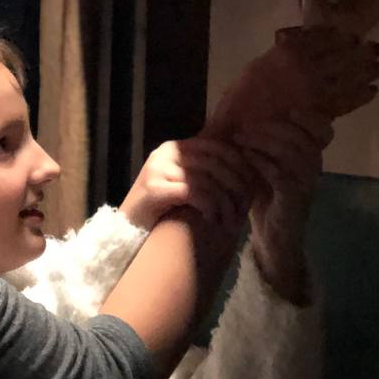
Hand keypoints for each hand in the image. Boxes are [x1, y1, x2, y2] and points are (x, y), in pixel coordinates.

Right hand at [120, 136, 251, 234]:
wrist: (127, 232)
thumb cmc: (161, 212)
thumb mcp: (185, 186)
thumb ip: (205, 174)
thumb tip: (243, 168)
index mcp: (175, 148)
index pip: (217, 145)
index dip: (239, 164)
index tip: (252, 185)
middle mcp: (165, 153)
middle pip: (213, 162)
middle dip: (234, 185)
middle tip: (245, 207)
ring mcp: (158, 169)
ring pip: (205, 178)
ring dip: (223, 201)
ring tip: (230, 220)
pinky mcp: (154, 189)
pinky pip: (193, 192)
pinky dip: (208, 207)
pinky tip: (213, 220)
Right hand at [205, 27, 378, 140]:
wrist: (239, 129)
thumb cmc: (242, 97)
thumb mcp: (259, 64)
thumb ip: (284, 52)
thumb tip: (303, 41)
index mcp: (289, 53)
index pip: (324, 40)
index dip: (342, 37)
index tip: (354, 36)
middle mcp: (307, 69)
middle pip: (342, 56)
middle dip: (362, 52)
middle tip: (378, 49)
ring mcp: (316, 92)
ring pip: (348, 77)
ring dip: (366, 72)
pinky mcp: (320, 113)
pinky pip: (347, 102)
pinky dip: (361, 96)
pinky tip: (372, 91)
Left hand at [237, 110, 332, 304]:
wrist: (273, 238)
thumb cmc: (268, 199)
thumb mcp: (268, 167)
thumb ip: (267, 145)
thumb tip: (248, 117)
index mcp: (312, 158)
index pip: (322, 129)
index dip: (308, 117)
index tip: (286, 111)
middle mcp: (314, 168)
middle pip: (301, 136)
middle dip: (272, 127)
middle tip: (245, 128)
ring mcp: (306, 184)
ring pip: (291, 151)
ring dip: (263, 141)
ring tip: (241, 139)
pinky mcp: (293, 198)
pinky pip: (280, 173)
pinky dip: (260, 161)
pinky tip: (245, 157)